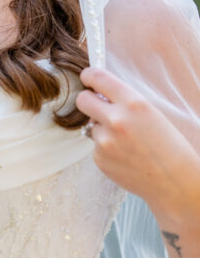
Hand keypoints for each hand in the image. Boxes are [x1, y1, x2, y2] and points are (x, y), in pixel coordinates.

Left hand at [76, 67, 199, 218]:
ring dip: (102, 129)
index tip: (87, 78)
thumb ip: (124, 101)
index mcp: (133, 103)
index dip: (89, 76)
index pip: (98, 78)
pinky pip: (95, 146)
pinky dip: (106, 149)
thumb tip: (97, 93)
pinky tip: (125, 156)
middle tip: (96, 105)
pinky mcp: (99, 159)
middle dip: (87, 100)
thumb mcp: (150, 113)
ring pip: (91, 125)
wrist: (174, 182)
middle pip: (82, 100)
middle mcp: (116, 120)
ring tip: (126, 142)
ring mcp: (105, 141)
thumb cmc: (168, 145)